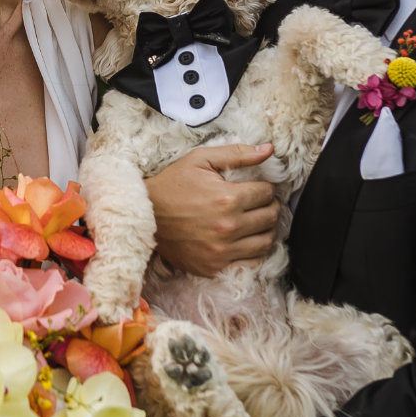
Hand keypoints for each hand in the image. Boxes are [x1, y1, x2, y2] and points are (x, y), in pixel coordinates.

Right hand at [146, 142, 278, 276]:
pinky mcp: (214, 267)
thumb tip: (269, 150)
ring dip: (266, 230)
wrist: (145, 215)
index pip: (267, 193)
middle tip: (259, 203)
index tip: (257, 188)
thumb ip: (237, 154)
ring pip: (266, 242)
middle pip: (270, 217)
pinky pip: (251, 263)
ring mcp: (221, 251)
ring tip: (256, 221)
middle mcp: (228, 227)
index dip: (265, 187)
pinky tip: (246, 240)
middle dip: (268, 206)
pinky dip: (254, 252)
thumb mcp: (201, 159)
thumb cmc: (172, 184)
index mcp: (227, 198)